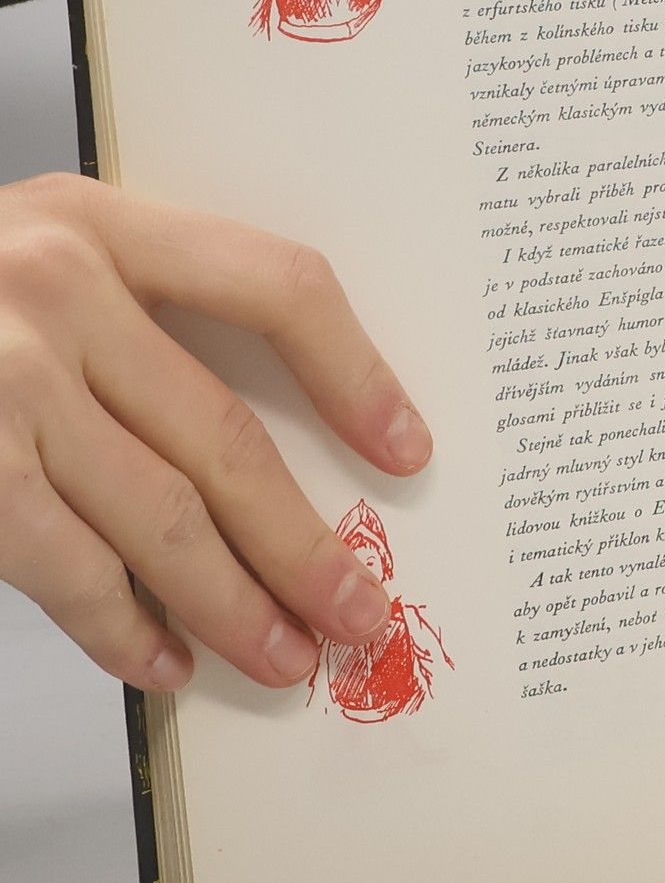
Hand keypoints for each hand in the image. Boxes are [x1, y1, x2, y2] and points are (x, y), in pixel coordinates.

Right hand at [0, 175, 431, 691]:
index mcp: (98, 219)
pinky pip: (63, 566)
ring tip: (286, 656)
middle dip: (306, 544)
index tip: (409, 451)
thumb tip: (275, 457)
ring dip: (233, 603)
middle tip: (362, 611)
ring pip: (159, 516)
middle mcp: (52, 287)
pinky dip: (122, 628)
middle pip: (227, 437)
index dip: (358, 373)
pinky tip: (167, 663)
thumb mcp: (38, 253)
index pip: (276, 285)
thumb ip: (143, 314)